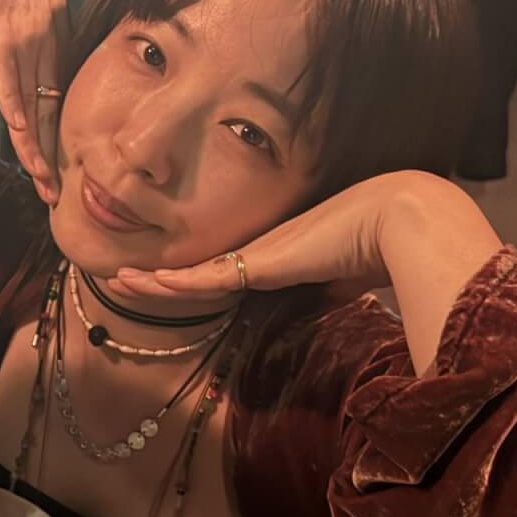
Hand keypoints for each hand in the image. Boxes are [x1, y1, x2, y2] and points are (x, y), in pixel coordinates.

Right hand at [0, 0, 69, 203]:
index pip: (53, 113)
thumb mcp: (48, 23)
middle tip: (52, 195)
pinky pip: (5, 75)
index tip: (55, 181)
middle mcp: (41, 56)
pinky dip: (12, 102)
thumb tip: (42, 93)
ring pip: (27, 104)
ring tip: (40, 177)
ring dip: (32, 145)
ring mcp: (20, 47)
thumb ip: (46, 58)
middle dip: (46, 159)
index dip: (53, 148)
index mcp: (54, 58)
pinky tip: (20, 130)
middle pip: (44, 117)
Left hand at [108, 173, 449, 305]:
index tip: (167, 281)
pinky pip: (205, 278)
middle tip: (125, 276)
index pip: (225, 270)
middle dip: (161, 274)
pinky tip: (147, 282)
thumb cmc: (379, 245)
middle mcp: (259, 249)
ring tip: (119, 279)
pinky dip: (174, 283)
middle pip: (199, 268)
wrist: (396, 218)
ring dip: (154, 280)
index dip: (193, 278)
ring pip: (192, 271)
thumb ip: (329, 289)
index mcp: (279, 253)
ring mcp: (255, 252)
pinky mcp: (256, 261)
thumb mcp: (347, 277)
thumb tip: (329, 299)